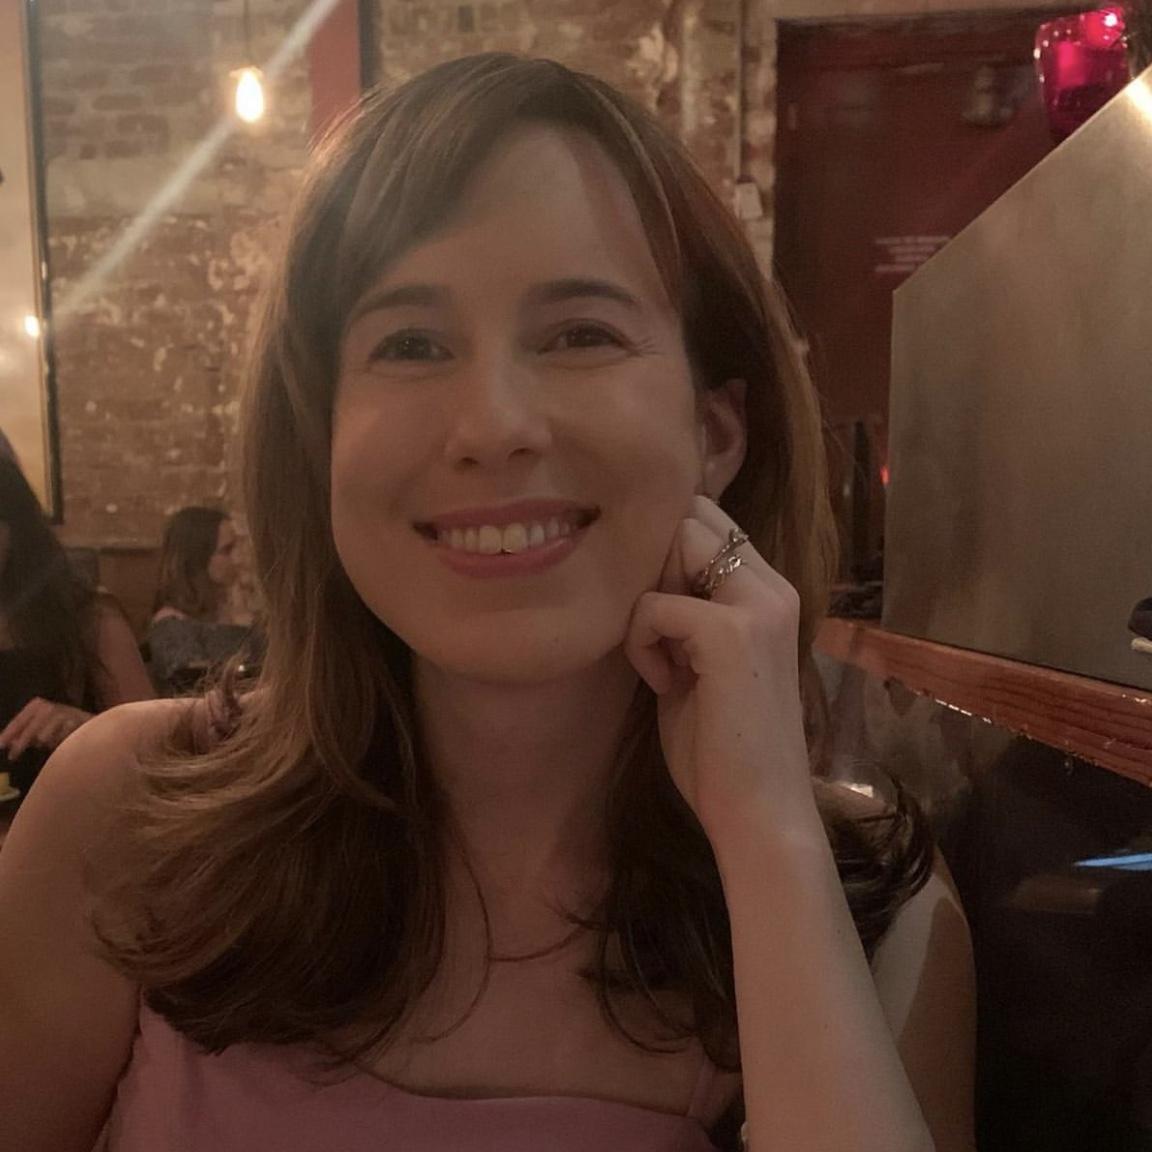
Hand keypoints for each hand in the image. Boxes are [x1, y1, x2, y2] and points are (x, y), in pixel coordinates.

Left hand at [0, 698, 91, 760]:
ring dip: (46, 743)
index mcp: (37, 705)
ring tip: (50, 744)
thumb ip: (24, 736)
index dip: (8, 733)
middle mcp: (49, 707)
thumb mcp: (38, 729)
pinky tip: (64, 741)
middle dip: (22, 742)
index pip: (19, 720)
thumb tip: (11, 744)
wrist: (93, 723)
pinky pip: (61, 740)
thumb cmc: (60, 726)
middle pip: (30, 727)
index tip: (0, 746)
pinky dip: (60, 743)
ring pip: (45, 736)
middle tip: (12, 756)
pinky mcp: (76, 723)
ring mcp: (64, 714)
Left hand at [623, 496, 816, 840]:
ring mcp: (759, 606)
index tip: (661, 619)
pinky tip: (663, 683)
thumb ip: (687, 611)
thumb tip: (642, 576)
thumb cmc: (724, 750)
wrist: (759, 812)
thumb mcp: (701, 661)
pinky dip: (641, 641)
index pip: (709, 521)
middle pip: (690, 516)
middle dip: (655, 565)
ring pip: (676, 540)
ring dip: (648, 596)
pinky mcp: (732, 633)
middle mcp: (774, 587)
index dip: (667, 554)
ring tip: (663, 657)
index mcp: (771, 592)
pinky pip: (653, 604)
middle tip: (659, 633)